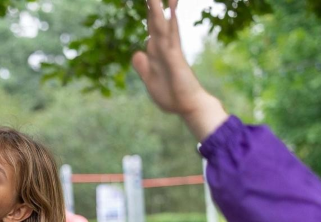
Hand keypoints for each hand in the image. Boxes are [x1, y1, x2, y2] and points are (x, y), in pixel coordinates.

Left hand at [131, 0, 227, 140]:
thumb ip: (143, 66)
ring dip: (162, 8)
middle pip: (157, 22)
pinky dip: (171, 24)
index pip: (152, 29)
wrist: (188, 106)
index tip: (148, 0)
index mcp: (157, 53)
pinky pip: (172, 38)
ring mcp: (171, 51)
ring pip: (164, 25)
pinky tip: (171, 11)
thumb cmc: (172, 95)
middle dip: (154, 6)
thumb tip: (137, 52)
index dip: (149, 15)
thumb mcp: (150, 80)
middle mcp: (165, 48)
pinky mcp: (175, 58)